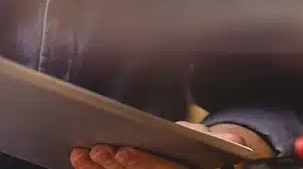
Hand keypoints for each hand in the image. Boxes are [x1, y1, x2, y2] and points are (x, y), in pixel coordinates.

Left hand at [70, 122, 271, 168]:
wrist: (210, 160)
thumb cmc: (209, 148)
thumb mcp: (217, 141)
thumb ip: (214, 139)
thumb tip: (220, 137)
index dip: (142, 162)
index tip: (123, 152)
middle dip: (114, 165)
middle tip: (97, 150)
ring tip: (83, 154)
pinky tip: (82, 160)